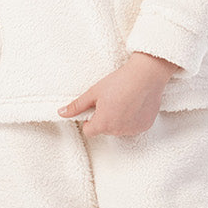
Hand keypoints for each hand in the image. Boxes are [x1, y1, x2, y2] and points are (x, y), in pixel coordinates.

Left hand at [57, 52, 180, 137]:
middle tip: (111, 100)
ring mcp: (133, 130)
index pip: (89, 131)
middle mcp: (118, 131)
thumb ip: (77, 106)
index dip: (89, 120)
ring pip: (120, 129)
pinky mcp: (145, 126)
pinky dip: (133, 118)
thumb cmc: (119, 82)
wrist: (146, 75)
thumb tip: (61, 113)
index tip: (95, 109)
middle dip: (105, 118)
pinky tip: (135, 104)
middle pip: (105, 130)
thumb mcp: (94, 92)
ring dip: (119, 119)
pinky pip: (134, 126)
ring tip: (124, 101)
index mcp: (103, 124)